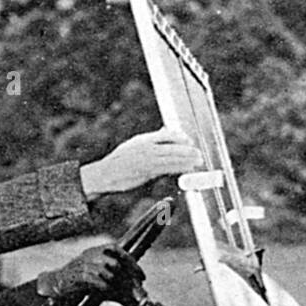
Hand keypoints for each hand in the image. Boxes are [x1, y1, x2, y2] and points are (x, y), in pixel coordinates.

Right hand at [36, 245, 143, 300]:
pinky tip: (109, 294)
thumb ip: (112, 281)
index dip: (131, 262)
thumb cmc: (77, 281)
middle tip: (135, 286)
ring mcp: (84, 265)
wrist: (55, 284)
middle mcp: (90, 255)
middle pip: (116, 262)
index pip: (116, 249)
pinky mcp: (80, 277)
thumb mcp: (95, 275)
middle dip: (128, 276)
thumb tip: (130, 294)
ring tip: (121, 294)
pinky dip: (108, 290)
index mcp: (94, 250)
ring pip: (109, 274)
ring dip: (118, 285)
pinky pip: (100, 283)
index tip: (141, 276)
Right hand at [79, 128, 202, 196]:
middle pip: (173, 146)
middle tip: (199, 153)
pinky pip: (167, 168)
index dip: (181, 138)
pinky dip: (179, 168)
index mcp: (144, 139)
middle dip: (188, 150)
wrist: (105, 174)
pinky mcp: (147, 171)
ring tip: (198, 161)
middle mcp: (147, 146)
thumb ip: (151, 140)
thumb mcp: (134, 146)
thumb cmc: (119, 163)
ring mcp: (147, 158)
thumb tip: (165, 131)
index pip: (167, 134)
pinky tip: (187, 169)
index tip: (189, 142)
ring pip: (172, 157)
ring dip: (187, 160)